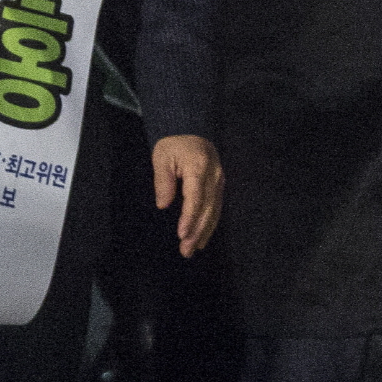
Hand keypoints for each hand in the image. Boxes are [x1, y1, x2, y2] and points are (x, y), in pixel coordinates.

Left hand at [152, 135, 223, 257]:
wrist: (192, 131)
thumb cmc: (173, 144)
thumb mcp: (162, 156)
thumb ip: (163, 180)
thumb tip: (163, 205)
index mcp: (198, 167)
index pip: (195, 197)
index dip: (189, 217)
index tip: (182, 234)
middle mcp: (214, 176)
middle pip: (207, 208)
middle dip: (197, 231)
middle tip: (186, 250)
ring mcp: (219, 182)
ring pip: (214, 211)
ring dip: (204, 232)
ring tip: (192, 250)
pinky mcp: (219, 187)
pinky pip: (216, 209)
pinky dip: (210, 225)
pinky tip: (202, 239)